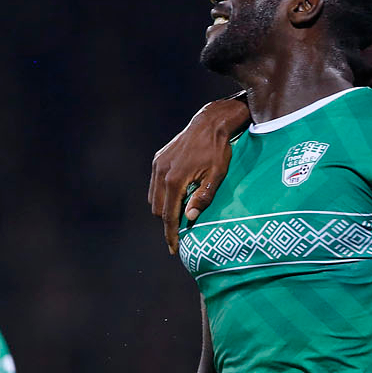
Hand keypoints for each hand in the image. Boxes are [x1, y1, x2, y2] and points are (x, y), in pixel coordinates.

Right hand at [149, 98, 245, 253]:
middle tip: (182, 230)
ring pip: (153, 198)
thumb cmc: (218, 150)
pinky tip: (177, 196)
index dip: (171, 234)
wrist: (209, 123)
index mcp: (174, 180)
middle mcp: (161, 173)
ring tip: (180, 213)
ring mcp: (158, 165)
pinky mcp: (158, 159)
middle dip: (168, 222)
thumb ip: (203, 197)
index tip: (174, 249)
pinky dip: (163, 195)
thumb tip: (190, 219)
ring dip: (164, 209)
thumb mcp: (216, 175)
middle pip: (158, 210)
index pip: (168, 216)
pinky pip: (154, 185)